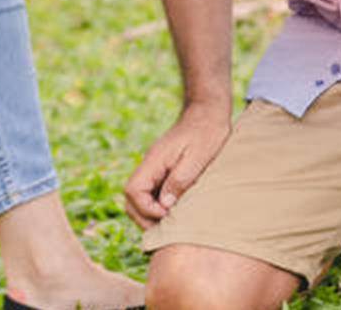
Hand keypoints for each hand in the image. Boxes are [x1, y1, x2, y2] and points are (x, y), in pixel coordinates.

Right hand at [122, 104, 230, 228]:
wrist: (209, 111)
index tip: (167, 214)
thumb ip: (180, 180)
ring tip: (171, 223)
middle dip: (145, 216)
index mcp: (154, 160)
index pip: (133, 191)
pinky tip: (175, 211)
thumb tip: (164, 204)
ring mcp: (155, 167)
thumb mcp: (198, 158)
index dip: (146, 209)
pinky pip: (152, 192)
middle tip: (167, 228)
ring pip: (139, 197)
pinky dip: (158, 204)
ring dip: (151, 212)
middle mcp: (150, 164)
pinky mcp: (163, 170)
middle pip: (131, 198)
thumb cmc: (207, 132)